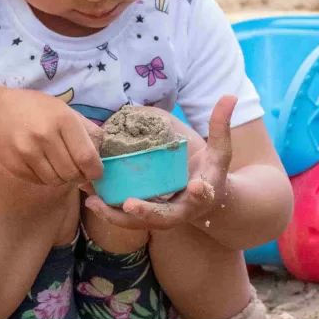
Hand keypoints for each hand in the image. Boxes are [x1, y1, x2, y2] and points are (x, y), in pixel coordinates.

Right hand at [0, 89, 102, 185]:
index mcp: (63, 120)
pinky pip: (39, 182)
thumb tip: (105, 158)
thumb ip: (88, 133)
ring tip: (58, 165)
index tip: (96, 172)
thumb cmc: (38, 110)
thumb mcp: (65, 111)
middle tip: (76, 169)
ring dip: (62, 178)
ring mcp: (27, 152)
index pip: (87, 157)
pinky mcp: (14, 165)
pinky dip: (45, 178)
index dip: (95, 171)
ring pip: (56, 181)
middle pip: (72, 173)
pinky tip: (41, 164)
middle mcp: (44, 136)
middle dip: (79, 176)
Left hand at [85, 95, 236, 230]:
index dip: (201, 192)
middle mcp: (180, 212)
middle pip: (164, 217)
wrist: (206, 199)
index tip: (197, 187)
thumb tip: (230, 96)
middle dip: (147, 212)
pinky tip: (89, 198)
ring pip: (138, 223)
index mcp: (202, 195)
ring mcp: (160, 217)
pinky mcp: (144, 217)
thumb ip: (221, 126)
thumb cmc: (210, 171)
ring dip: (116, 216)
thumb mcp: (219, 150)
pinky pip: (124, 217)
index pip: (203, 194)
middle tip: (131, 205)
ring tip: (95, 203)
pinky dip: (107, 210)